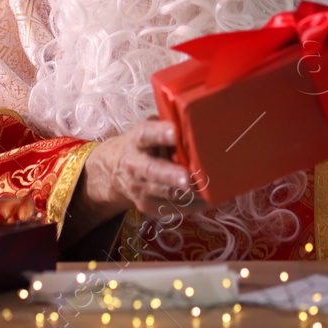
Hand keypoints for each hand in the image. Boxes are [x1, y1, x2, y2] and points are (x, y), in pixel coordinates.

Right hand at [78, 119, 210, 221]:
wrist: (117, 169)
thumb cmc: (146, 144)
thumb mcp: (152, 128)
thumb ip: (169, 124)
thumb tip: (199, 119)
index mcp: (137, 140)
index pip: (146, 135)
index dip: (160, 133)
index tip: (175, 132)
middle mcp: (135, 165)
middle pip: (153, 171)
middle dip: (172, 176)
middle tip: (188, 179)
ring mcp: (140, 188)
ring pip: (166, 194)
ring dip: (190, 194)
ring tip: (211, 191)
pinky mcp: (147, 206)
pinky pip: (174, 208)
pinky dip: (194, 205)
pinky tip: (210, 200)